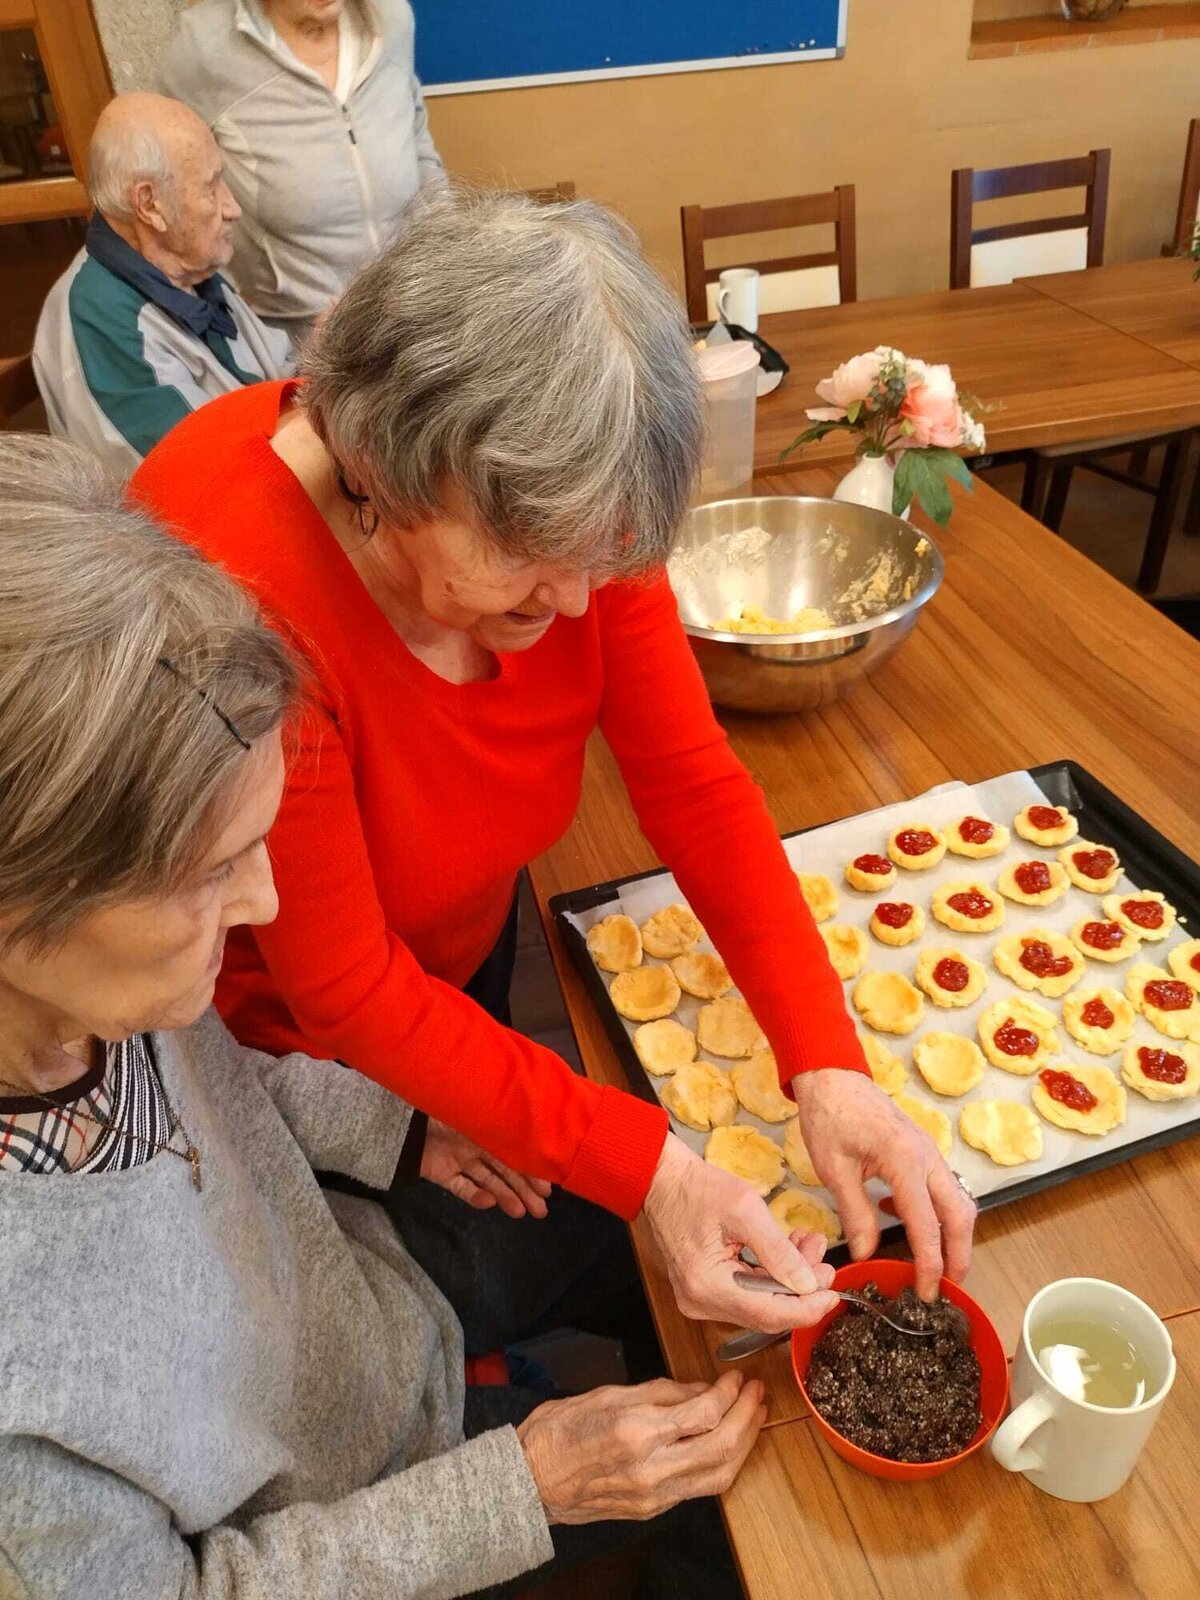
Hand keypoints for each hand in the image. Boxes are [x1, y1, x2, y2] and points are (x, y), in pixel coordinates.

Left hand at [419, 1118, 551, 1218]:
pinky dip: (474, 1196)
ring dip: (505, 1196)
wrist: (404, 1116)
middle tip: (541, 1212)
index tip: (548, 1188)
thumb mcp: (479, 1114)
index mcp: (488, 1127)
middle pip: (505, 1170)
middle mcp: (476, 1143)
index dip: (531, 1171)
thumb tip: (537, 1133)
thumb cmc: (445, 1108)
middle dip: (524, 1190)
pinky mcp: (441, 1172)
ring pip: (487, 1181)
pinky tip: (489, 1202)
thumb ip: (503, 1127)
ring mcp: (459, 1158)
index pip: (515, 1153)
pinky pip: (460, 1186)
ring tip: (521, 1212)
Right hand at [517, 1371, 764, 1523]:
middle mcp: (650, 1468)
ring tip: (753, 1418)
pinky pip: (699, 1488)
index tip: (735, 1378)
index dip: (728, 1392)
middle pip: (721, 1447)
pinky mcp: (652, 1509)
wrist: (531, 1481)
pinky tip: (726, 1445)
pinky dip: (721, 1464)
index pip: (703, 1412)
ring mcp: (653, 1495)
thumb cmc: (559, 1431)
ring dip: (744, 1445)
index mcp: (636, 1431)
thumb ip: (660, 1392)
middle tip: (756, 1394)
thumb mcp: (608, 1394)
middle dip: (748, 1417)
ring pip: (718, 1476)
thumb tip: (700, 1390)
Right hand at [642, 1134, 839, 1331]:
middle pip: (766, 1311)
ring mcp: (700, 1299)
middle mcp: (701, 1302)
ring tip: (808, 1245)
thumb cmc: (698, 1188)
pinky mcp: (703, 1290)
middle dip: (801, 1288)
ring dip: (788, 1278)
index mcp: (708, 1286)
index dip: (807, 1308)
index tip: (834, 1293)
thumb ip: (779, 1251)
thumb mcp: (746, 1210)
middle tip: (823, 1261)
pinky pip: (746, 1293)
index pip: (769, 1314)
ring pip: (759, 1303)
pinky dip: (770, 1275)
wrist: (663, 1179)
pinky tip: (786, 1251)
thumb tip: (809, 1284)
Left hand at [792, 1068, 976, 1297]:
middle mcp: (927, 1156)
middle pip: (960, 1214)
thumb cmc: (829, 1116)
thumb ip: (855, 1214)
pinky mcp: (923, 1149)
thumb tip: (866, 1254)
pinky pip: (943, 1186)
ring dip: (954, 1234)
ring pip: (958, 1200)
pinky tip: (905, 1219)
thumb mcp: (834, 1169)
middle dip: (959, 1254)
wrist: (832, 1075)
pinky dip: (939, 1211)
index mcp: (905, 1161)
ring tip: (936, 1263)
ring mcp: (929, 1151)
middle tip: (948, 1286)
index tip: (925, 1292)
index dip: (929, 1264)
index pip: (927, 1225)